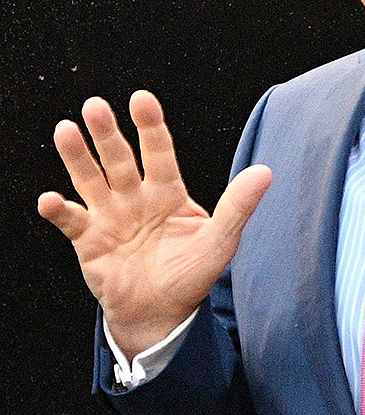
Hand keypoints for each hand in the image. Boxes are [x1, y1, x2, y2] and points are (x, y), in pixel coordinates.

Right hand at [38, 91, 271, 359]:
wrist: (162, 315)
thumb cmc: (191, 276)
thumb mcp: (220, 242)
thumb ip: (238, 207)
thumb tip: (265, 172)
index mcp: (167, 193)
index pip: (159, 152)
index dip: (151, 126)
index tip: (142, 99)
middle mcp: (135, 197)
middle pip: (119, 159)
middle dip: (107, 134)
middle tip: (96, 107)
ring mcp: (109, 216)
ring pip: (90, 179)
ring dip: (77, 157)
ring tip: (66, 131)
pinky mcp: (88, 240)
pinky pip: (69, 220)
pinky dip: (57, 210)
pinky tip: (50, 199)